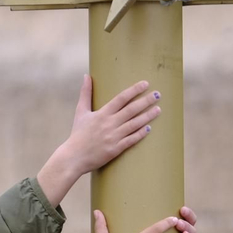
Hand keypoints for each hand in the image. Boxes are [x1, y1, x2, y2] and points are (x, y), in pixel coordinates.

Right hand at [37, 76, 160, 205]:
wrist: (74, 157)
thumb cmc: (78, 134)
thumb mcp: (80, 111)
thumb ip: (85, 93)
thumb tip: (87, 75)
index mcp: (102, 114)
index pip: (121, 98)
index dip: (134, 90)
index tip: (145, 84)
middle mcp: (109, 123)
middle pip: (131, 110)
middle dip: (145, 101)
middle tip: (158, 94)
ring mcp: (113, 136)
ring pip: (134, 124)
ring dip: (148, 116)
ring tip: (158, 109)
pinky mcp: (116, 149)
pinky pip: (131, 140)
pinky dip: (141, 133)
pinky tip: (150, 128)